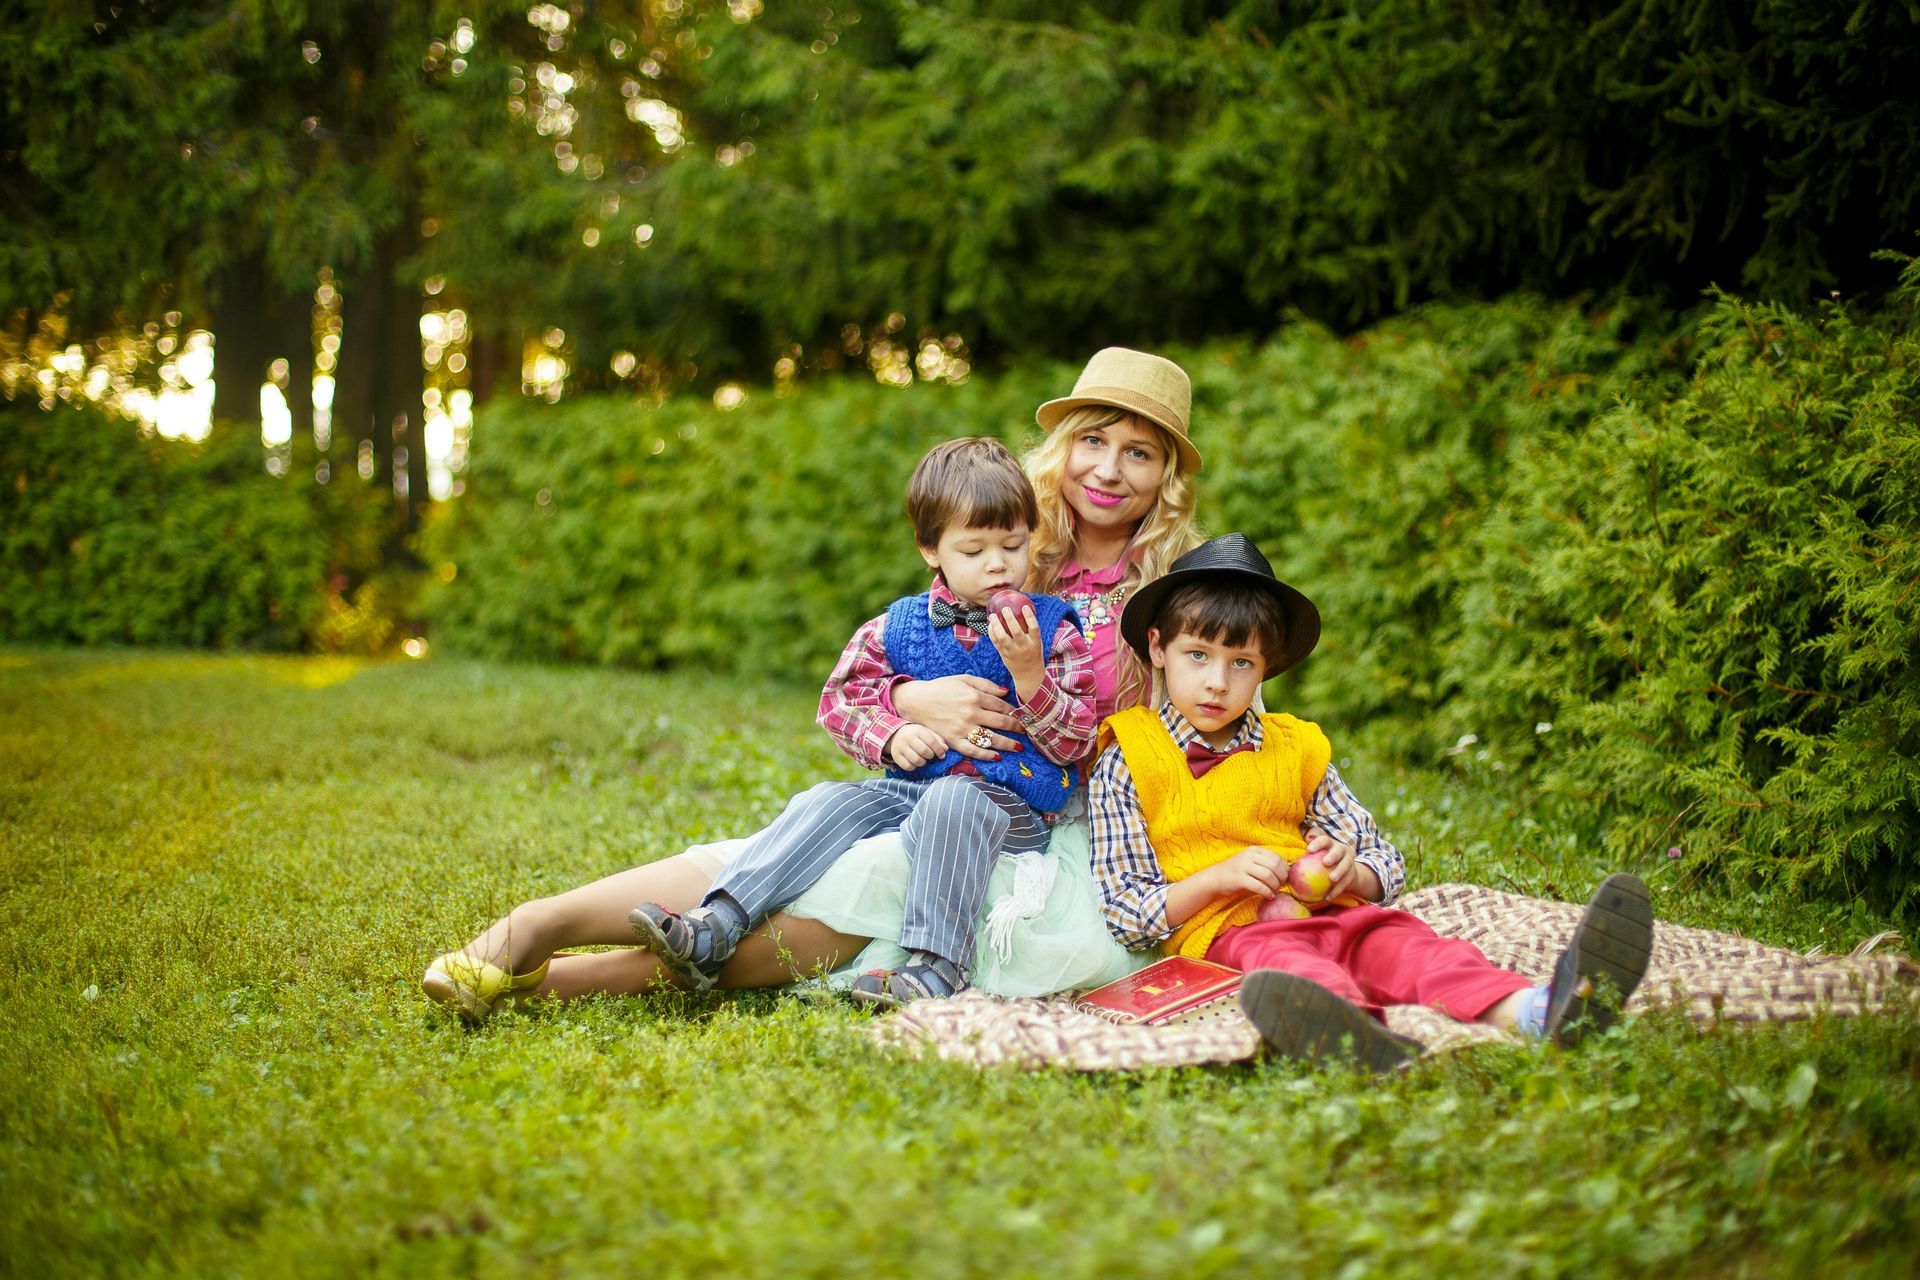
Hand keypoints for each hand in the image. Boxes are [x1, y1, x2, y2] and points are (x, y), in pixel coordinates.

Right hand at [885, 723, 948, 769]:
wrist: (896, 734)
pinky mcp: (896, 756)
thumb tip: (945, 749)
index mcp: (918, 730)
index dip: (939, 750)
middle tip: (931, 756)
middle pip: (924, 751)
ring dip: (923, 763)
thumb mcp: (927, 733)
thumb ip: (938, 740)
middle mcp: (908, 738)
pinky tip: (915, 763)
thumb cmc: (916, 735)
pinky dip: (914, 767)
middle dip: (931, 756)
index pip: (931, 741)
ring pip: (916, 760)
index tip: (942, 755)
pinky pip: (907, 766)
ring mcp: (900, 747)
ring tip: (923, 759)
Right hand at [892, 674, 1021, 760]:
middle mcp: (971, 713)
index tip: (1022, 716)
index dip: (1014, 712)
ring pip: (991, 739)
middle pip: (1001, 723)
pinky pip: (973, 751)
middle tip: (1027, 732)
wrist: (916, 701)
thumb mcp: (963, 679)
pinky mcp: (954, 740)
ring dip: (1008, 744)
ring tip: (1019, 747)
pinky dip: (986, 755)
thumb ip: (985, 684)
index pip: (1002, 706)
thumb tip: (1005, 692)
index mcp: (975, 696)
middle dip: (1017, 728)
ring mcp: (963, 728)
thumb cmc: (940, 688)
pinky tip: (997, 757)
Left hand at [986, 605, 1044, 692]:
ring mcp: (1013, 651)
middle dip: (1010, 619)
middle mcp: (1024, 647)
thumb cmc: (1033, 653)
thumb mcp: (1036, 643)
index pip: (1034, 628)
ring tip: (992, 616)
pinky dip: (991, 632)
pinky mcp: (1003, 654)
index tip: (1025, 606)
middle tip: (1005, 608)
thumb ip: (1030, 630)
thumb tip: (1022, 610)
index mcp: (1035, 643)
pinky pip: (995, 642)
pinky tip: (990, 625)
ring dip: (996, 625)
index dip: (1030, 617)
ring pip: (1002, 637)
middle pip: (1016, 631)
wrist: (1028, 674)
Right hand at [1204, 846, 1288, 899]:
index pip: (1277, 857)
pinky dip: (1267, 892)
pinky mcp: (1239, 878)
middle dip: (1282, 878)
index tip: (1285, 878)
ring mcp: (1243, 866)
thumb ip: (1265, 863)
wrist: (1214, 878)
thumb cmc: (1236, 872)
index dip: (1285, 869)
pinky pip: (1259, 886)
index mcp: (1254, 850)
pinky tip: (1269, 896)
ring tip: (1274, 891)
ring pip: (1268, 876)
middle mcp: (1249, 855)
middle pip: (1274, 866)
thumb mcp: (1250, 862)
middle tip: (1282, 886)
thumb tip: (1287, 870)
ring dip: (1275, 886)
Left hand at [1306, 830, 1378, 902]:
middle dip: (1333, 855)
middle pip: (1338, 850)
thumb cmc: (1323, 865)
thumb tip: (1288, 867)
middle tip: (1325, 862)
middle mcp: (1342, 850)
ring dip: (1339, 871)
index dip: (1317, 843)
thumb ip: (1306, 860)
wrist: (1345, 874)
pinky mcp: (1353, 874)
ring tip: (1332, 879)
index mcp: (1330, 844)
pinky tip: (1328, 897)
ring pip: (1346, 865)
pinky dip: (1337, 889)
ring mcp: (1349, 861)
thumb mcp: (1316, 859)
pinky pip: (1346, 882)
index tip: (1309, 850)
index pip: (1324, 840)